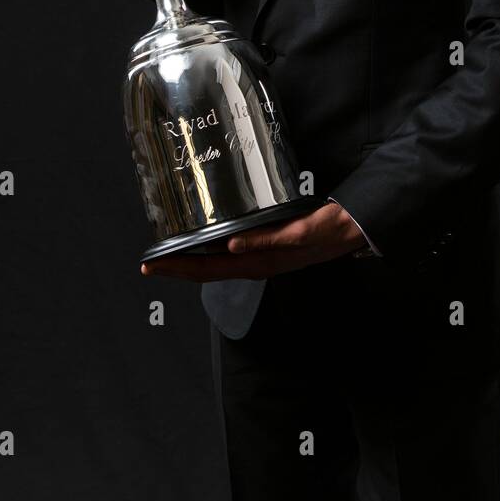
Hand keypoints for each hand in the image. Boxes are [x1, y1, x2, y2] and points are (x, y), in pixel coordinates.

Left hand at [141, 201, 365, 280]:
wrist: (351, 230)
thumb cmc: (326, 231)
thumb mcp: (298, 233)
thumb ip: (267, 240)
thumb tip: (232, 245)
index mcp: (259, 262)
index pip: (208, 269)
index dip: (178, 268)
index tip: (152, 266)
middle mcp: (255, 263)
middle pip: (206, 270)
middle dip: (175, 268)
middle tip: (148, 263)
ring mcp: (259, 257)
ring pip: (215, 264)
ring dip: (190, 262)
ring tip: (167, 254)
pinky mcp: (265, 246)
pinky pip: (230, 253)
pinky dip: (210, 251)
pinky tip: (203, 243)